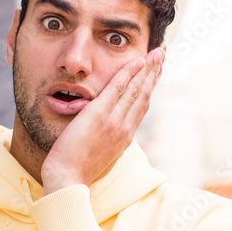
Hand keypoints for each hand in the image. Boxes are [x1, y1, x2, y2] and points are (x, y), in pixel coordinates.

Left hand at [41, 47, 164, 194]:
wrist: (68, 179)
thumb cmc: (77, 171)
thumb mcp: (100, 157)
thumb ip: (107, 143)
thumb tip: (109, 138)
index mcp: (124, 137)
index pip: (141, 106)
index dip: (150, 87)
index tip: (156, 72)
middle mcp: (125, 128)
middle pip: (145, 94)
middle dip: (155, 72)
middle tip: (163, 53)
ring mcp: (115, 121)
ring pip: (137, 89)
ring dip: (148, 68)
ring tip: (157, 51)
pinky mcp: (100, 115)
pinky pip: (118, 88)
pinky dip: (130, 72)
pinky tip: (137, 60)